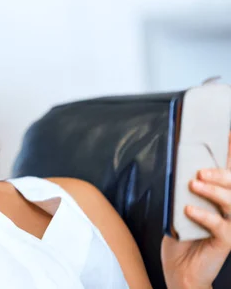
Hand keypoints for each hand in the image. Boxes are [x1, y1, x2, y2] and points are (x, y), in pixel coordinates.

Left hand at [161, 131, 230, 288]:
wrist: (180, 269)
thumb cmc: (180, 235)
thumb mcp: (177, 205)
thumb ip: (182, 189)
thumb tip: (179, 167)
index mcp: (220, 196)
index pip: (228, 171)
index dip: (229, 152)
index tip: (227, 134)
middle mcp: (230, 208)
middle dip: (221, 173)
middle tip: (200, 171)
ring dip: (213, 191)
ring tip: (194, 184)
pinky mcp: (227, 242)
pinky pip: (221, 226)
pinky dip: (205, 216)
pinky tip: (190, 210)